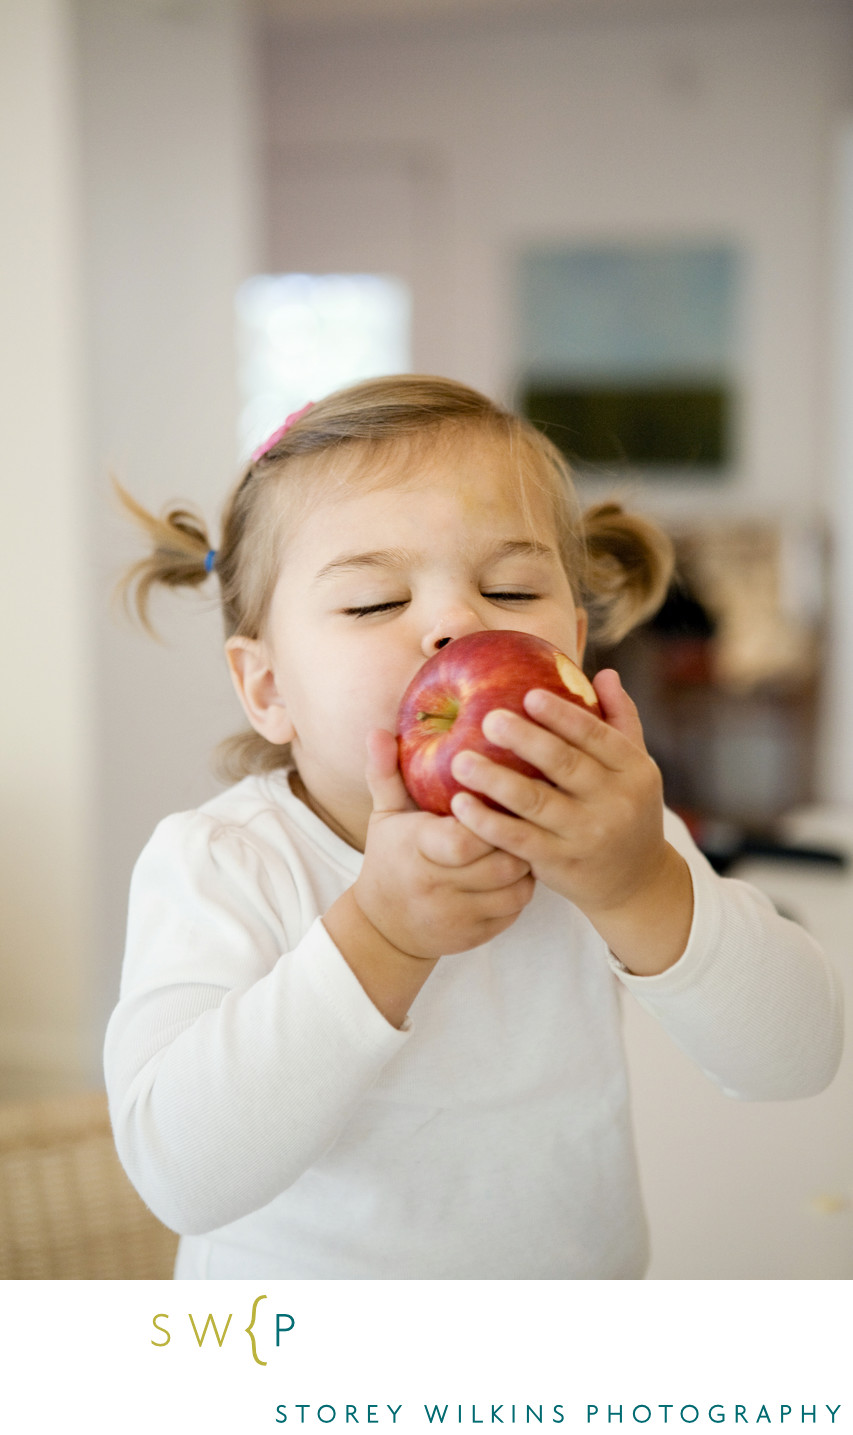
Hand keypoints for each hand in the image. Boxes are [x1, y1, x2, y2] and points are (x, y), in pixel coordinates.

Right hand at [352, 729, 535, 962]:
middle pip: (499, 864)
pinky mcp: (477, 935)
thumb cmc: (390, 859)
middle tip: (536, 809)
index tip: (497, 795)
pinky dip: (524, 887)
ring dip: (528, 861)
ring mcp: (459, 916)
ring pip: (515, 888)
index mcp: (417, 853)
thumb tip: (379, 730)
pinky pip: (516, 909)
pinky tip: (525, 864)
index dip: (486, 819)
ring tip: (534, 834)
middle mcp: (438, 889)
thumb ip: (385, 773)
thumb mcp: (384, 816)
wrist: (385, 928)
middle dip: (519, 837)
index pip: (461, 841)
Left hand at [447, 670, 692, 973]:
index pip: (598, 736)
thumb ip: (620, 719)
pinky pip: (517, 839)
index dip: (563, 715)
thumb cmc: (625, 808)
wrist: (635, 882)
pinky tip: (460, 804)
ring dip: (495, 780)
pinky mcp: (559, 863)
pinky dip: (487, 822)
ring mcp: (586, 835)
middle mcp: (615, 802)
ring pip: (535, 803)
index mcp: (634, 770)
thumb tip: (604, 672)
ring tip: (459, 760)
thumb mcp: (633, 768)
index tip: (529, 694)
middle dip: (525, 740)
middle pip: (565, 765)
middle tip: (487, 718)